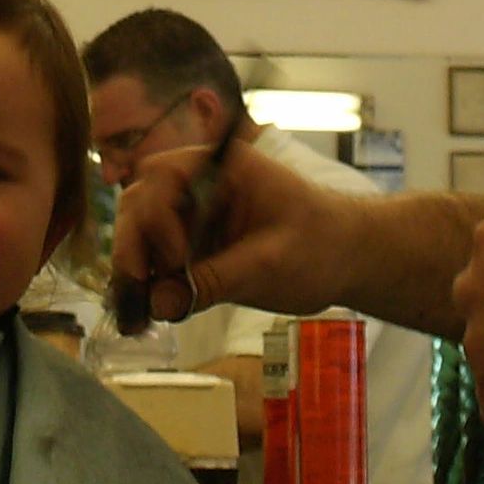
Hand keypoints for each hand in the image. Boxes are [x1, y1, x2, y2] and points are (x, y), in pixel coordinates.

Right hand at [111, 137, 354, 325]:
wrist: (350, 259)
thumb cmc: (323, 245)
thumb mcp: (271, 264)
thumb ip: (214, 280)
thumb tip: (158, 304)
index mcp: (222, 167)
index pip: (163, 174)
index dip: (155, 215)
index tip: (172, 259)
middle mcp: (200, 186)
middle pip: (141, 202)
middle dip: (133, 245)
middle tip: (135, 291)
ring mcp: (195, 217)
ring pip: (142, 233)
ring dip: (135, 270)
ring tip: (137, 314)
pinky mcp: (195, 249)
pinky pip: (158, 262)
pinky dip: (149, 287)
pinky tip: (146, 316)